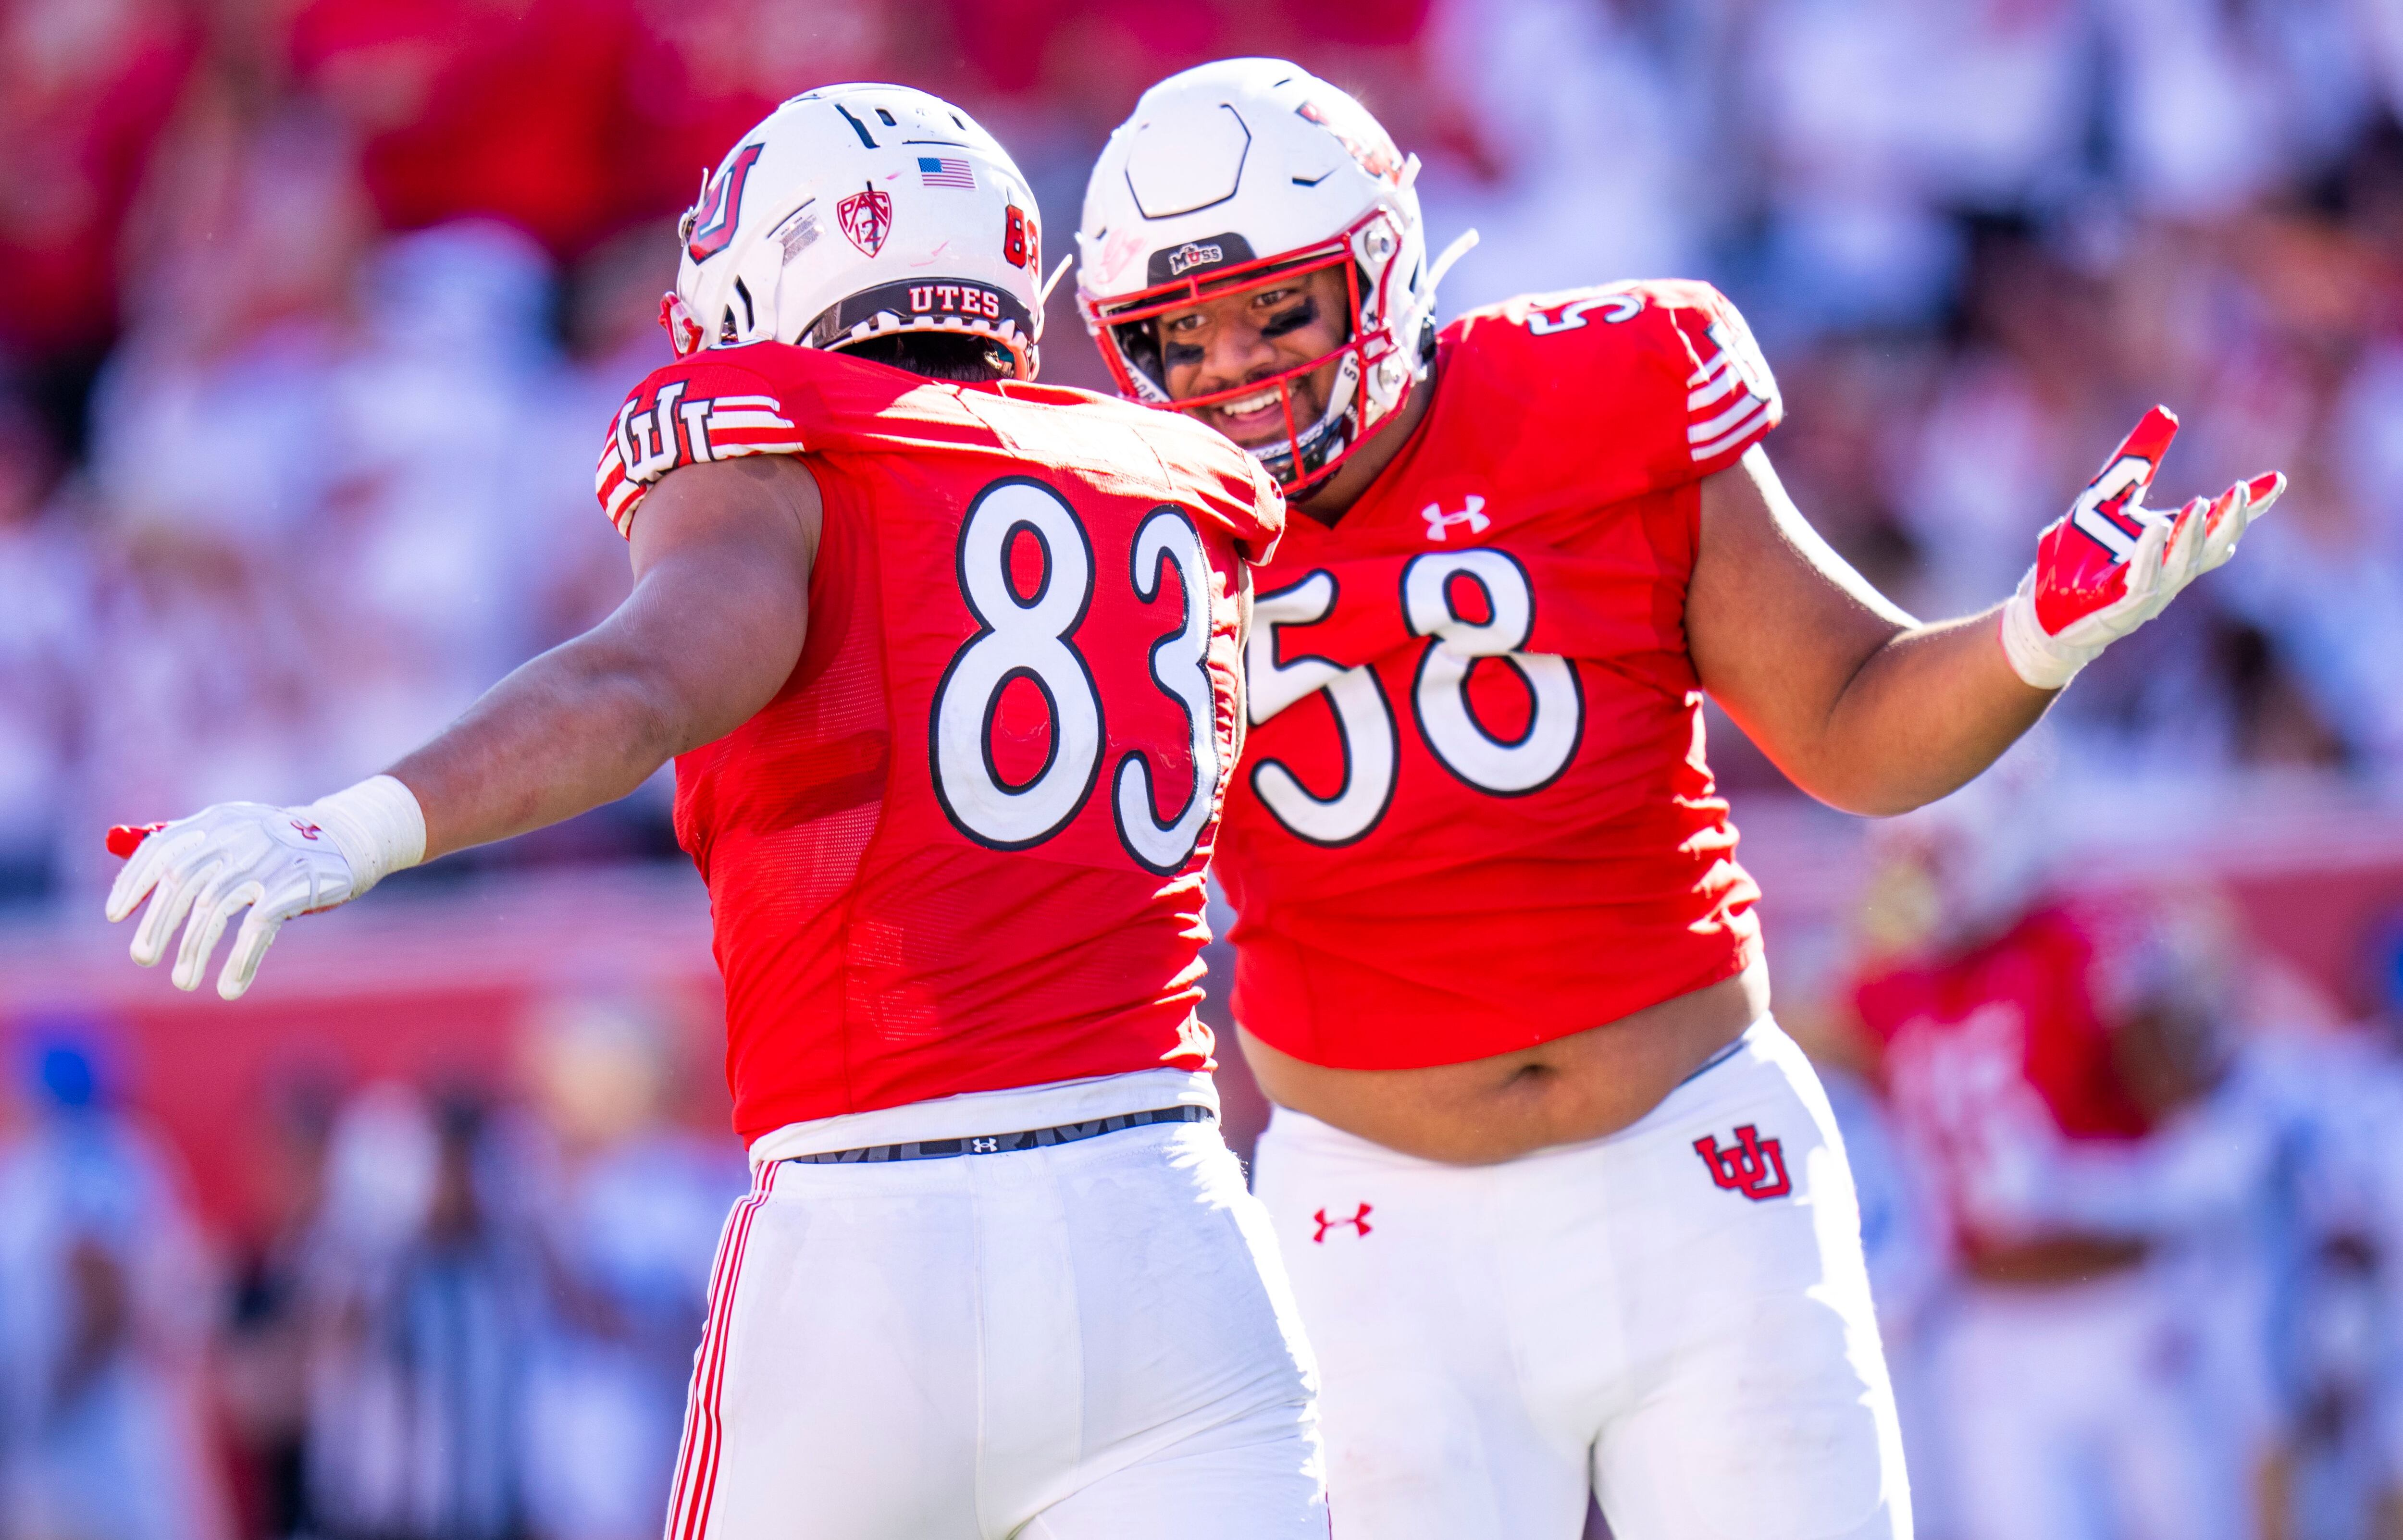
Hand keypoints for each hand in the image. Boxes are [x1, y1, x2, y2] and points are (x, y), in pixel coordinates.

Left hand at [104, 804, 364, 998]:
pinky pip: (259, 927)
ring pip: (216, 908)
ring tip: (184, 982)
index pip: (161, 847)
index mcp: (216, 821)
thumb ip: (188, 854)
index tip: (114, 914)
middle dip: (158, 923)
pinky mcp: (297, 884)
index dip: (134, 881)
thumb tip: (132, 892)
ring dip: (195, 950)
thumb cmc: (282, 846)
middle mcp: (237, 836)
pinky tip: (230, 986)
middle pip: (183, 880)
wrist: (349, 837)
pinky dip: (242, 960)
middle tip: (143, 958)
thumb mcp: (235, 835)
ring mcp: (268, 859)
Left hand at [2000, 406, 2283, 689]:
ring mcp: (2148, 592)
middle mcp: (2171, 570)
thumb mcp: (2110, 495)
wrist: (2046, 604)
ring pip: (2182, 565)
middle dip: (2231, 520)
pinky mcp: (2119, 606)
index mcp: (2175, 546)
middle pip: (2214, 547)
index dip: (2252, 506)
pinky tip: (2156, 530)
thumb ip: (2140, 459)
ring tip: (2199, 504)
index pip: (2222, 524)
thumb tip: (2167, 413)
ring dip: (2192, 536)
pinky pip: (2142, 581)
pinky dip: (2152, 555)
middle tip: (2240, 490)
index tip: (2276, 480)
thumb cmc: (2082, 552)